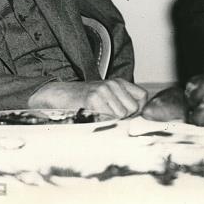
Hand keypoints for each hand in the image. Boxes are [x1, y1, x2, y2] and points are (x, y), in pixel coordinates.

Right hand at [28, 78, 147, 117]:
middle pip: (133, 108)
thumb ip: (123, 103)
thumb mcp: (107, 96)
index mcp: (119, 82)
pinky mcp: (93, 99)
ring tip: (99, 114)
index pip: (143, 97)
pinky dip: (102, 121)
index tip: (127, 114)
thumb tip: (139, 118)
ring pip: (121, 114)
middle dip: (124, 117)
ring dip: (111, 120)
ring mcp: (103, 90)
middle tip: (108, 115)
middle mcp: (113, 84)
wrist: (60, 95)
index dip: (138, 109)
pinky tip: (93, 115)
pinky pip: (108, 117)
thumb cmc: (84, 100)